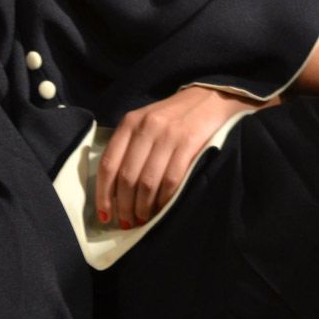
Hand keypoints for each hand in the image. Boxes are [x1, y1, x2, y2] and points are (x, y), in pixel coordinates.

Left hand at [97, 87, 262, 228]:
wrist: (214, 97)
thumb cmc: (177, 116)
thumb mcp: (147, 123)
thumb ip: (130, 147)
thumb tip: (116, 191)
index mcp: (130, 122)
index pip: (108, 164)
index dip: (104, 195)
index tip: (106, 215)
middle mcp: (146, 127)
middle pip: (127, 177)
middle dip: (125, 206)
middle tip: (128, 222)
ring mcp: (169, 134)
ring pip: (147, 182)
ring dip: (143, 207)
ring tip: (143, 218)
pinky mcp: (190, 143)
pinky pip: (171, 180)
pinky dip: (165, 199)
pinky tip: (163, 208)